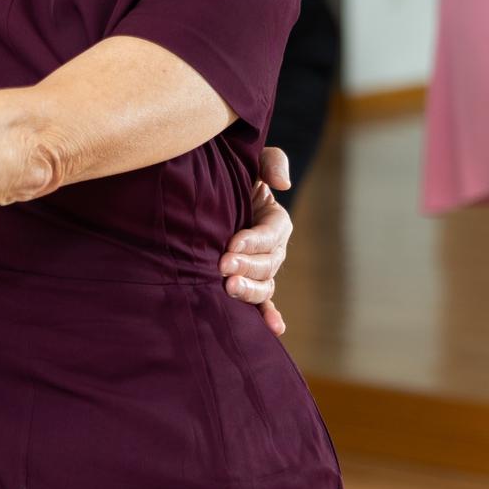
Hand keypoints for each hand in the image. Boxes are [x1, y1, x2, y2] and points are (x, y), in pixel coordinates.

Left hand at [221, 146, 293, 336]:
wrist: (204, 194)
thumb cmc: (229, 172)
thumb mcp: (250, 159)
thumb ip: (270, 162)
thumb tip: (283, 184)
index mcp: (275, 220)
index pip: (271, 233)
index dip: (254, 240)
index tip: (231, 244)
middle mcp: (272, 248)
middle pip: (268, 262)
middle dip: (247, 266)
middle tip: (222, 267)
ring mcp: (260, 268)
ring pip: (264, 284)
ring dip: (251, 290)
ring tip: (230, 289)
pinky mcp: (246, 281)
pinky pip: (262, 301)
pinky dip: (268, 315)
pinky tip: (272, 330)